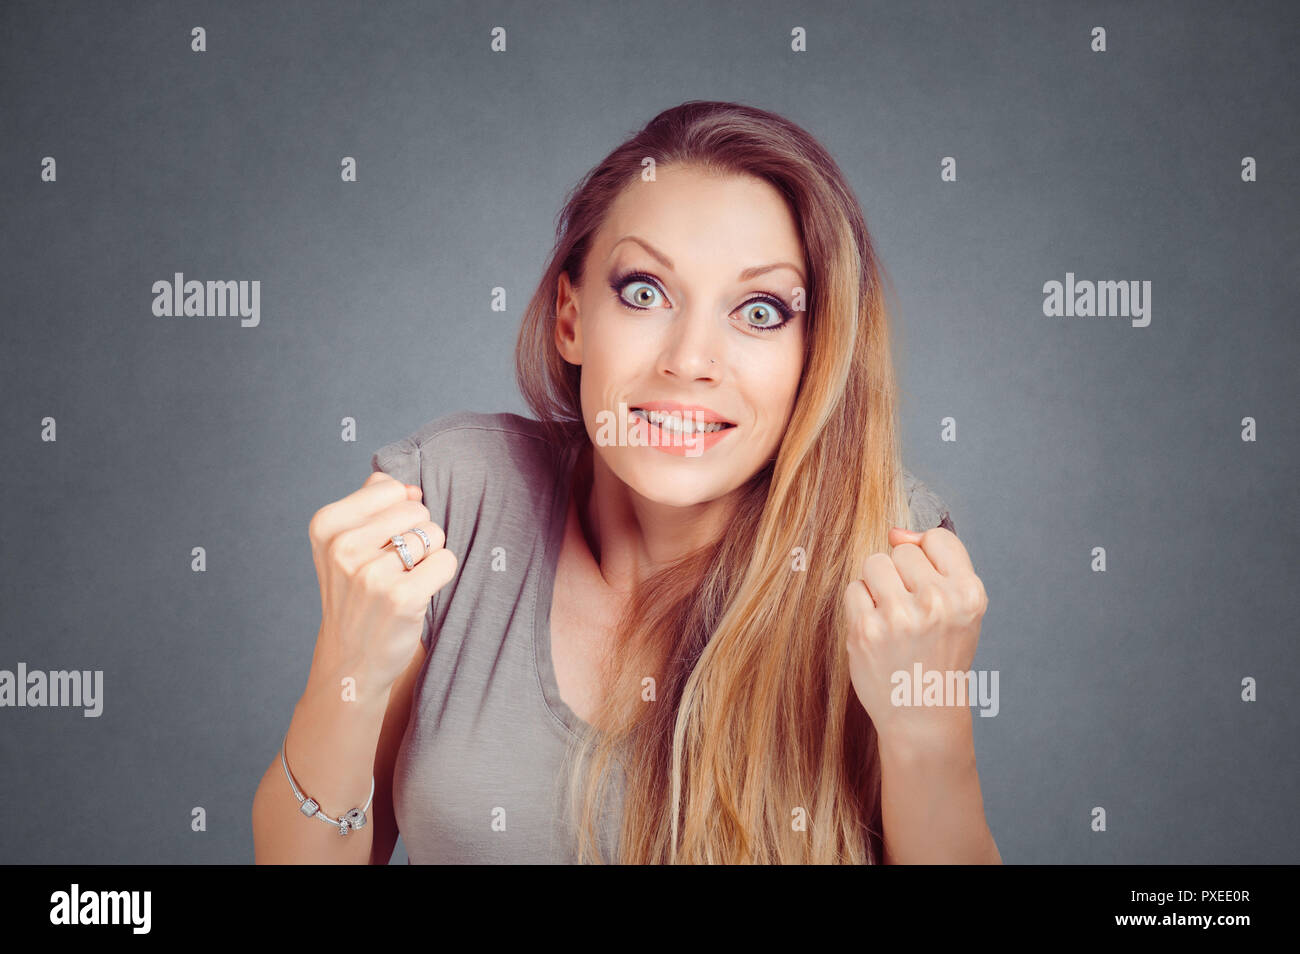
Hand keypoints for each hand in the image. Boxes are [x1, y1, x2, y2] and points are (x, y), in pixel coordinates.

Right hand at [306, 471, 457, 693]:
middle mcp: (344, 547)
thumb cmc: (355, 594)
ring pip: (434, 534)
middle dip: (417, 534)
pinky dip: (441, 574)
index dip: (398, 514)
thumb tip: (410, 487)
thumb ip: (372, 502)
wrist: (351, 659)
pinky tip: (419, 592)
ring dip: (429, 556)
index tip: (381, 543)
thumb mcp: (343, 544)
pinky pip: (447, 561)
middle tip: (396, 566)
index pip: (392, 489)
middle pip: (417, 510)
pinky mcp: (401, 597)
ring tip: (405, 580)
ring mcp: (371, 574)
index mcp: (327, 525)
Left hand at [844, 525, 987, 753]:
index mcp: (969, 594)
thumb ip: (935, 563)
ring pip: (874, 564)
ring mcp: (899, 617)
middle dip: (900, 575)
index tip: (927, 586)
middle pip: (901, 552)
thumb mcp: (958, 609)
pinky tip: (876, 630)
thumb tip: (895, 531)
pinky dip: (860, 606)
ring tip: (891, 616)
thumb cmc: (940, 655)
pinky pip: (853, 589)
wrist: (923, 714)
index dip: (927, 559)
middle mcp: (937, 603)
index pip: (938, 539)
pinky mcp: (866, 631)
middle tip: (909, 611)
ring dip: (876, 585)